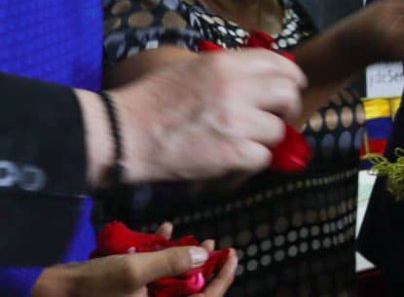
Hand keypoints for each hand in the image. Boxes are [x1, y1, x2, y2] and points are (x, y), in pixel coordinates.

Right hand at [31, 246, 235, 296]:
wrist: (52, 291)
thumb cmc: (92, 285)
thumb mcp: (134, 271)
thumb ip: (170, 263)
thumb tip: (203, 256)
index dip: (222, 279)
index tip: (233, 255)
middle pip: (189, 291)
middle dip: (203, 267)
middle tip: (213, 244)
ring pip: (173, 282)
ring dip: (183, 259)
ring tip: (193, 238)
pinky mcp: (128, 292)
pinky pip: (153, 277)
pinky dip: (160, 256)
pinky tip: (164, 231)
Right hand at [113, 49, 306, 182]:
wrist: (124, 133)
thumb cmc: (153, 99)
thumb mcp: (192, 67)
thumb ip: (229, 68)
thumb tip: (262, 76)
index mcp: (226, 63)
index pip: (280, 63)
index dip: (292, 77)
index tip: (291, 87)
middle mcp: (236, 87)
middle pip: (289, 94)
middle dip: (288, 107)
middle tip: (277, 117)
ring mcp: (236, 121)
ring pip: (278, 130)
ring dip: (267, 138)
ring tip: (246, 141)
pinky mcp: (232, 153)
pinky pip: (262, 157)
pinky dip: (251, 162)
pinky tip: (234, 159)